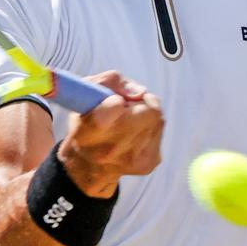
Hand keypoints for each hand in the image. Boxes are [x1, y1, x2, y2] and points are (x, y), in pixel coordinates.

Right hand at [59, 70, 163, 197]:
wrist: (88, 164)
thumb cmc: (87, 121)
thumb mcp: (86, 92)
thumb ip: (112, 81)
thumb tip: (141, 93)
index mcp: (89, 130)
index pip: (114, 108)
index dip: (119, 101)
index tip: (116, 101)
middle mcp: (110, 149)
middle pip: (149, 112)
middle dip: (141, 103)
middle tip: (127, 107)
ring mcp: (131, 159)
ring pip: (158, 119)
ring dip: (146, 115)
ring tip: (127, 122)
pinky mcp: (147, 164)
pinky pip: (160, 130)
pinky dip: (150, 127)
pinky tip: (134, 134)